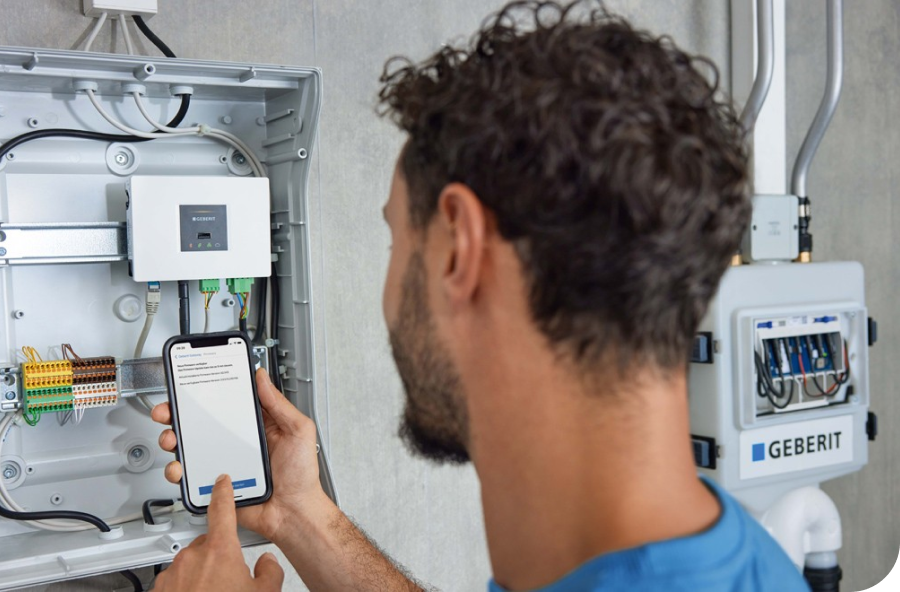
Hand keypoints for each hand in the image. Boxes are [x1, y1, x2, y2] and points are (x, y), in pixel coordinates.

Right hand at [153, 368, 323, 541]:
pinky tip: (181, 468)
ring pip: (189, 448)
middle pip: (201, 423)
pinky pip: (190, 475)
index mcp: (255, 426)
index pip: (227, 403)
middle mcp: (236, 442)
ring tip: (172, 439)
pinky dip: (178, 470)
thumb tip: (262, 378)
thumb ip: (279, 405)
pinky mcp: (215, 483)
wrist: (293, 513)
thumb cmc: (301, 476)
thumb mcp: (298, 431)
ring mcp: (223, 462)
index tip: (191, 386)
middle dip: (178, 414)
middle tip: (169, 411)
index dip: (207, 394)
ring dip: (173, 440)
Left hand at [154, 474, 283, 590]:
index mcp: (220, 551)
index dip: (223, 492)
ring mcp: (173, 574)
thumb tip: (267, 563)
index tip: (221, 482)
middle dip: (219, 556)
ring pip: (190, 564)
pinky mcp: (159, 590)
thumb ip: (269, 571)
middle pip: (208, 544)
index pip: (222, 510)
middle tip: (231, 579)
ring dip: (201, 575)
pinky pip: (175, 581)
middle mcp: (192, 558)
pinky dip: (185, 588)